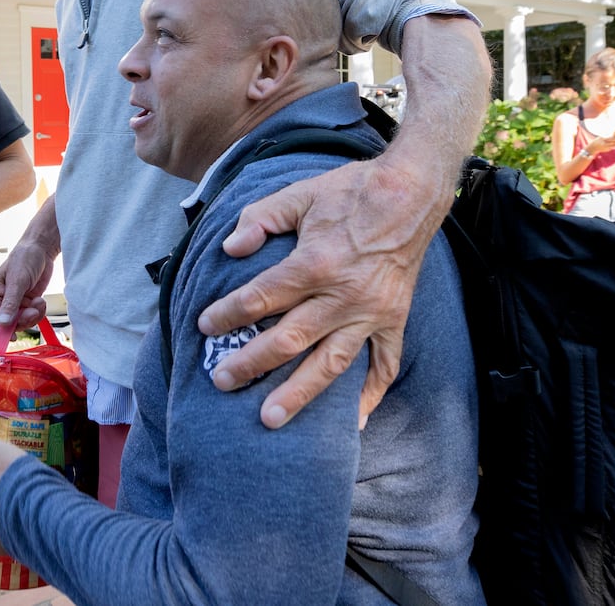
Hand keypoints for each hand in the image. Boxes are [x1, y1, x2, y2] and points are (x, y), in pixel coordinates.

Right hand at [0, 237, 54, 333]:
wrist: (42, 250)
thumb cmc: (24, 258)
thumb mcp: (17, 280)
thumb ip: (10, 303)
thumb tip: (3, 324)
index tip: (9, 334)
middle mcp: (1, 303)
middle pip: (5, 327)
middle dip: (20, 323)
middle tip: (30, 313)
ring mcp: (15, 306)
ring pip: (21, 324)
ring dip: (32, 317)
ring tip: (38, 303)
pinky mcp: (28, 305)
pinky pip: (32, 318)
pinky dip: (39, 312)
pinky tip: (41, 301)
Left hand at [203, 149, 446, 428]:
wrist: (410, 193)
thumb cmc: (350, 192)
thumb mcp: (299, 194)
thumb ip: (260, 218)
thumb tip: (229, 248)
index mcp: (316, 261)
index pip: (262, 296)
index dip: (229, 312)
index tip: (204, 327)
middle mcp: (343, 295)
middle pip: (289, 339)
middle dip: (251, 362)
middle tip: (221, 381)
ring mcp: (372, 313)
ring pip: (330, 363)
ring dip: (299, 393)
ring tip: (270, 418)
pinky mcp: (395, 320)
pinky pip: (384, 366)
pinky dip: (370, 395)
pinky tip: (352, 422)